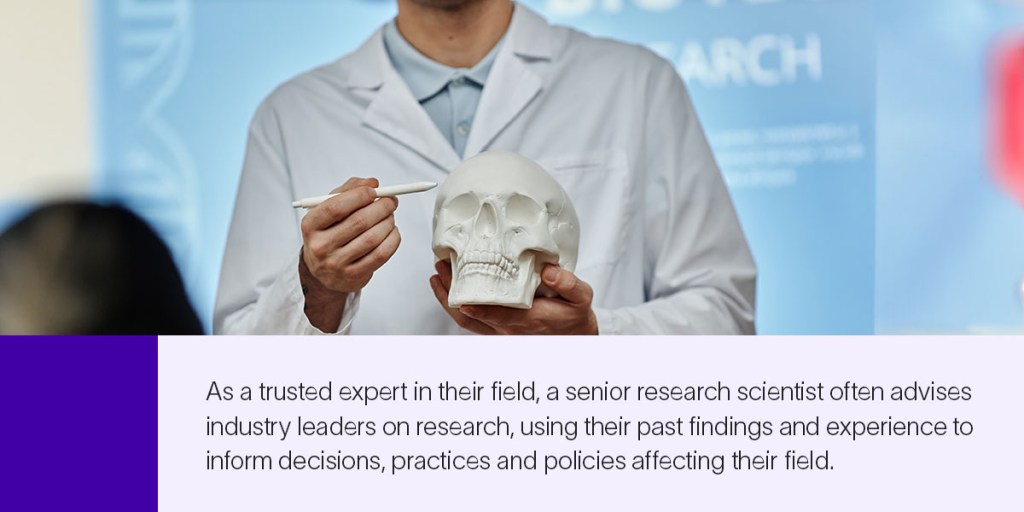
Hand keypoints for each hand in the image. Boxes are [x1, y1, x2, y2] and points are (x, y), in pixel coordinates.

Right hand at [299, 177, 400, 330]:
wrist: (322, 272)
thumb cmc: (329, 232)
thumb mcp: (329, 209)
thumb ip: (349, 190)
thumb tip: (373, 182)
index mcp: (310, 225)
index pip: (336, 207)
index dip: (359, 196)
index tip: (374, 191)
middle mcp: (320, 246)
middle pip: (358, 222)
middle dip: (381, 207)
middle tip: (391, 201)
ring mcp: (336, 264)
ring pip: (372, 238)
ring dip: (388, 222)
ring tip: (390, 216)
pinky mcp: (353, 276)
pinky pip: (380, 255)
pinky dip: (393, 240)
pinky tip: (392, 232)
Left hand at [429, 261, 598, 334]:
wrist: (575, 337)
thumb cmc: (574, 316)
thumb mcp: (581, 298)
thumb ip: (568, 284)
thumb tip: (549, 271)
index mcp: (529, 320)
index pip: (499, 316)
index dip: (479, 309)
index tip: (462, 300)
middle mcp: (510, 329)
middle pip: (473, 316)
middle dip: (453, 293)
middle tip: (441, 268)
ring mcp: (500, 331)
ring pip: (467, 321)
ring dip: (448, 299)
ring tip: (437, 276)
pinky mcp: (496, 329)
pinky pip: (470, 322)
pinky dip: (455, 306)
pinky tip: (448, 290)